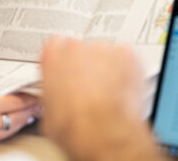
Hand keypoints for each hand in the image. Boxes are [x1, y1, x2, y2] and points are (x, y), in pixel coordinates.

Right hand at [0, 89, 41, 146]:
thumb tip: (14, 99)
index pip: (17, 103)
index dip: (30, 99)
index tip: (38, 96)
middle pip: (19, 117)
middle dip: (32, 110)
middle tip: (41, 105)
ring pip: (13, 128)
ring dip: (25, 121)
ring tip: (33, 114)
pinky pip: (4, 135)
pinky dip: (13, 128)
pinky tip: (18, 124)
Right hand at [40, 37, 163, 160]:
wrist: (102, 131)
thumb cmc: (75, 125)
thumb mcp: (48, 111)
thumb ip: (51, 91)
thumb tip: (57, 98)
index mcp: (52, 54)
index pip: (57, 45)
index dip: (65, 62)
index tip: (68, 73)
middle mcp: (76, 46)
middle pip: (84, 49)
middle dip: (88, 66)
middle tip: (91, 89)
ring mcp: (102, 48)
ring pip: (106, 54)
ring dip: (108, 69)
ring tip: (109, 94)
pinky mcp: (127, 54)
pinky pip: (127, 58)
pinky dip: (128, 71)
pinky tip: (122, 90)